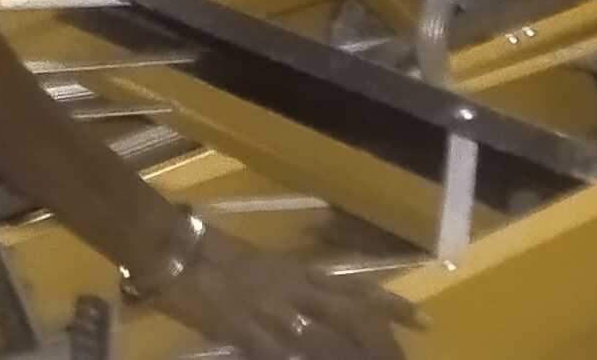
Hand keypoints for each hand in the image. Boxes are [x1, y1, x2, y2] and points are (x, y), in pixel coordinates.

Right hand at [157, 231, 415, 359]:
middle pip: (348, 319)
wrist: (171, 248)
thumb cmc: (208, 248)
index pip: (354, 290)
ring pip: (320, 342)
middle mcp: (291, 293)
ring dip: (344, 356)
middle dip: (380, 340)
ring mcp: (269, 314)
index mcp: (295, 272)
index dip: (390, 306)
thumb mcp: (258, 264)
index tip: (424, 319)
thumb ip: (284, 283)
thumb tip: (304, 298)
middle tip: (407, 356)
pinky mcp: (242, 331)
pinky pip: (275, 354)